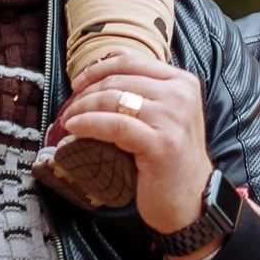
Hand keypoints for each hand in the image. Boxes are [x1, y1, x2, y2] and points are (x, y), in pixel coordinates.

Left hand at [60, 52, 215, 235]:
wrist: (190, 199)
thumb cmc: (171, 158)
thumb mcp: (166, 115)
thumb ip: (146, 92)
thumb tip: (100, 72)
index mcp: (183, 82)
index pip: (131, 61)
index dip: (98, 67)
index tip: (79, 82)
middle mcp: (180, 95)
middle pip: (119, 80)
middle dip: (86, 91)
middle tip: (69, 106)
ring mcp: (172, 119)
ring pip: (113, 100)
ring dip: (82, 107)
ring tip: (68, 119)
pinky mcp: (160, 143)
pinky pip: (114, 125)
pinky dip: (88, 124)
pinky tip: (74, 128)